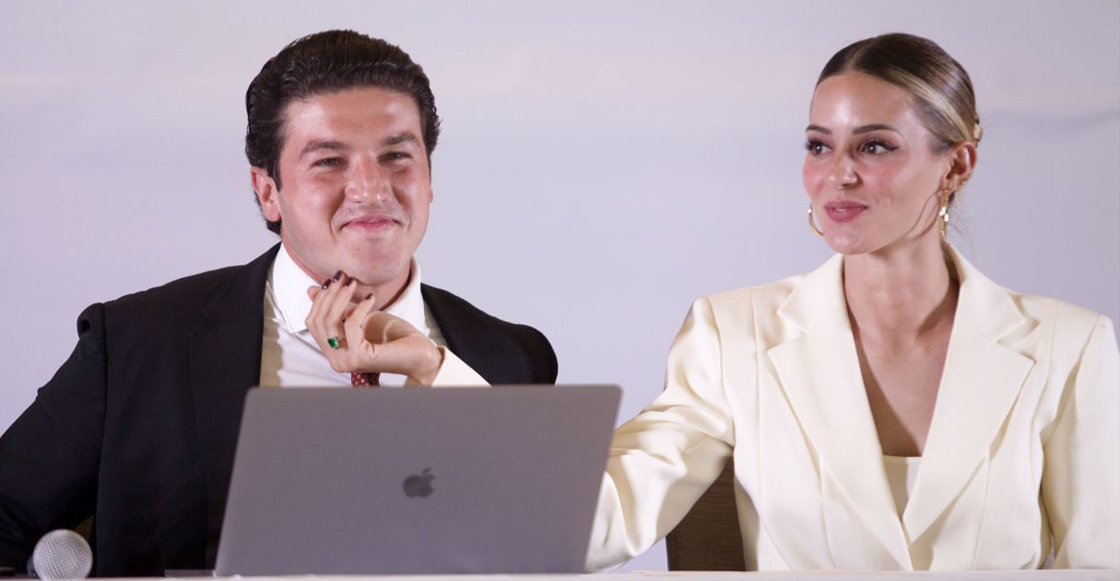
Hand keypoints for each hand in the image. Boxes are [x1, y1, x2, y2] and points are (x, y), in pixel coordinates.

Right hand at [305, 273, 442, 384]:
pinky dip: (359, 308)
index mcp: (334, 351)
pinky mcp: (359, 357)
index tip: (333, 279)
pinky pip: (350, 325)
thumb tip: (313, 290)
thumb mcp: (362, 316)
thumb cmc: (393, 336)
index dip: (320, 298)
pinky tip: (370, 299)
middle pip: (318, 321)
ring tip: (353, 283)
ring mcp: (345, 360)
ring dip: (341, 298)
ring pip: (330, 322)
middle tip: (342, 277)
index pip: (313, 322)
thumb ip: (340, 307)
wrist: (419, 352)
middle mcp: (336, 359)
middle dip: (329, 295)